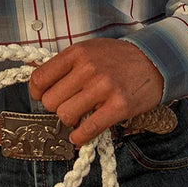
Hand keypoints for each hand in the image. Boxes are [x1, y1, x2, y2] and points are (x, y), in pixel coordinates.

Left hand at [27, 39, 164, 146]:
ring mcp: (103, 88)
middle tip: (67, 105)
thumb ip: (64, 63)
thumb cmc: (117, 57)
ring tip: (78, 116)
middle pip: (50, 100)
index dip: (36, 92)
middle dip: (55, 107)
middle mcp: (87, 69)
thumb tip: (33, 75)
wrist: (154, 61)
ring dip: (69, 121)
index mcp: (76, 53)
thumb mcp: (88, 49)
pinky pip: (88, 128)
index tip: (41, 96)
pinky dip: (79, 136)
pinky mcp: (118, 106)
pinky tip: (79, 135)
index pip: (40, 78)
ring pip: (65, 115)